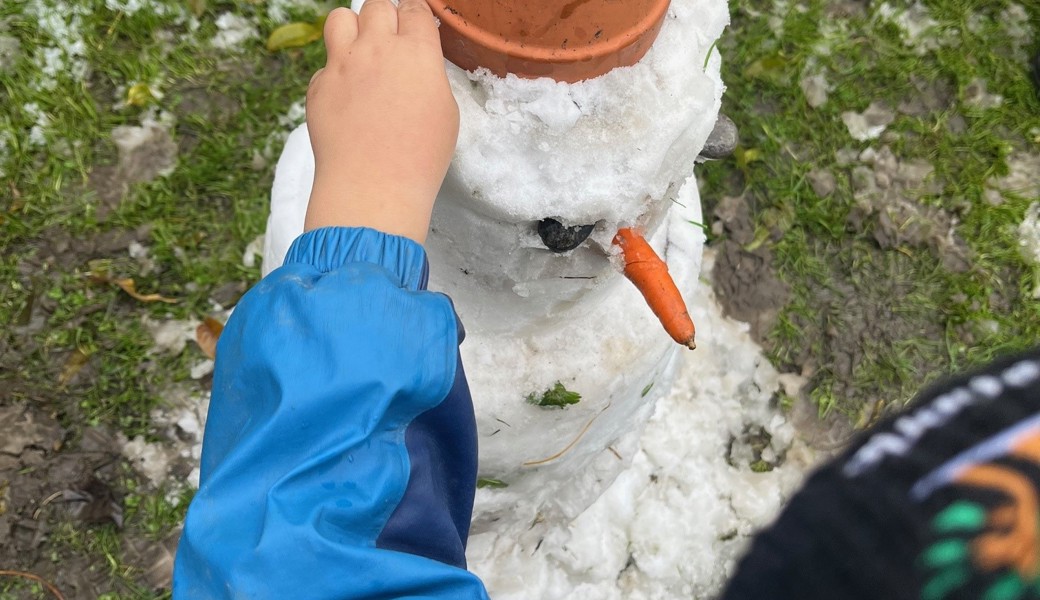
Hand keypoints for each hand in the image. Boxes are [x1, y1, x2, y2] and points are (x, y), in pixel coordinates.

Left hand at [303, 0, 459, 243]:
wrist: (373, 186)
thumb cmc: (420, 157)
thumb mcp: (446, 113)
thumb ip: (429, 77)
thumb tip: (415, 69)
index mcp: (416, 52)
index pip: (415, 10)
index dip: (416, 16)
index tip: (415, 26)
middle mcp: (376, 49)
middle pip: (377, 6)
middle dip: (386, 18)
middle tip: (390, 42)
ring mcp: (342, 65)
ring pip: (340, 18)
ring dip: (353, 29)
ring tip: (360, 53)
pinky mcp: (318, 87)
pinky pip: (325, 66)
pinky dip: (335, 76)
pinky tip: (346, 101)